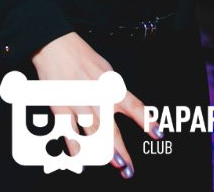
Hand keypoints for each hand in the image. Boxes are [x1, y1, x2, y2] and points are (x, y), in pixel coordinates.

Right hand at [31, 32, 158, 179]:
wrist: (55, 45)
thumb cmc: (82, 57)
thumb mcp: (107, 70)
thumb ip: (116, 91)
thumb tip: (128, 107)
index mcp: (111, 86)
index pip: (134, 106)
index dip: (147, 121)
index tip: (158, 133)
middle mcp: (96, 97)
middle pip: (111, 129)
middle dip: (121, 150)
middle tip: (129, 168)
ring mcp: (78, 104)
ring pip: (92, 133)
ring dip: (104, 151)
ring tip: (115, 164)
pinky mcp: (60, 106)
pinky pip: (68, 131)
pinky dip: (74, 147)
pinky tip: (80, 161)